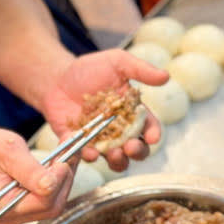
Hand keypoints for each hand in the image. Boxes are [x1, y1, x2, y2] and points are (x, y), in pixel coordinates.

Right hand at [0, 128, 74, 223]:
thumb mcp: (6, 152)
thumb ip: (29, 170)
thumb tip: (50, 184)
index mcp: (2, 207)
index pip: (44, 201)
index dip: (60, 179)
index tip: (67, 155)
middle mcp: (9, 218)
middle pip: (52, 205)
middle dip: (65, 179)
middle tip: (72, 151)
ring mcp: (16, 217)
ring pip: (53, 204)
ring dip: (63, 180)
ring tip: (67, 154)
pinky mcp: (22, 212)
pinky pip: (47, 201)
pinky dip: (56, 182)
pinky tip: (57, 164)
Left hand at [42, 49, 169, 171]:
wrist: (58, 78)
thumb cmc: (91, 70)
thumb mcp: (117, 63)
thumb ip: (140, 70)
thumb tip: (166, 76)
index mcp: (133, 114)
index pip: (149, 128)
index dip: (153, 134)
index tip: (152, 137)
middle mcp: (121, 132)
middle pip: (136, 150)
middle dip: (137, 152)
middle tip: (130, 147)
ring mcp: (102, 141)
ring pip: (116, 160)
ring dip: (118, 161)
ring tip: (113, 154)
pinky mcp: (82, 146)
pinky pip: (87, 157)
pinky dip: (88, 156)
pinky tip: (87, 151)